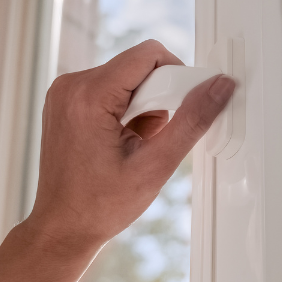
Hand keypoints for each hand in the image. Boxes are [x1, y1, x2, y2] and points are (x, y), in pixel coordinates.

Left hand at [25, 40, 234, 254]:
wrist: (63, 227)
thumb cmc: (99, 205)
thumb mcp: (156, 164)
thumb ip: (192, 120)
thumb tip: (219, 86)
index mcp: (87, 96)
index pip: (148, 54)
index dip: (176, 77)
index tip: (181, 110)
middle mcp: (70, 86)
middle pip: (138, 66)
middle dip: (158, 98)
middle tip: (154, 138)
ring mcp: (65, 92)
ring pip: (127, 77)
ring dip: (143, 107)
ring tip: (135, 145)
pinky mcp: (67, 100)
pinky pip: (111, 88)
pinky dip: (127, 110)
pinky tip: (122, 142)